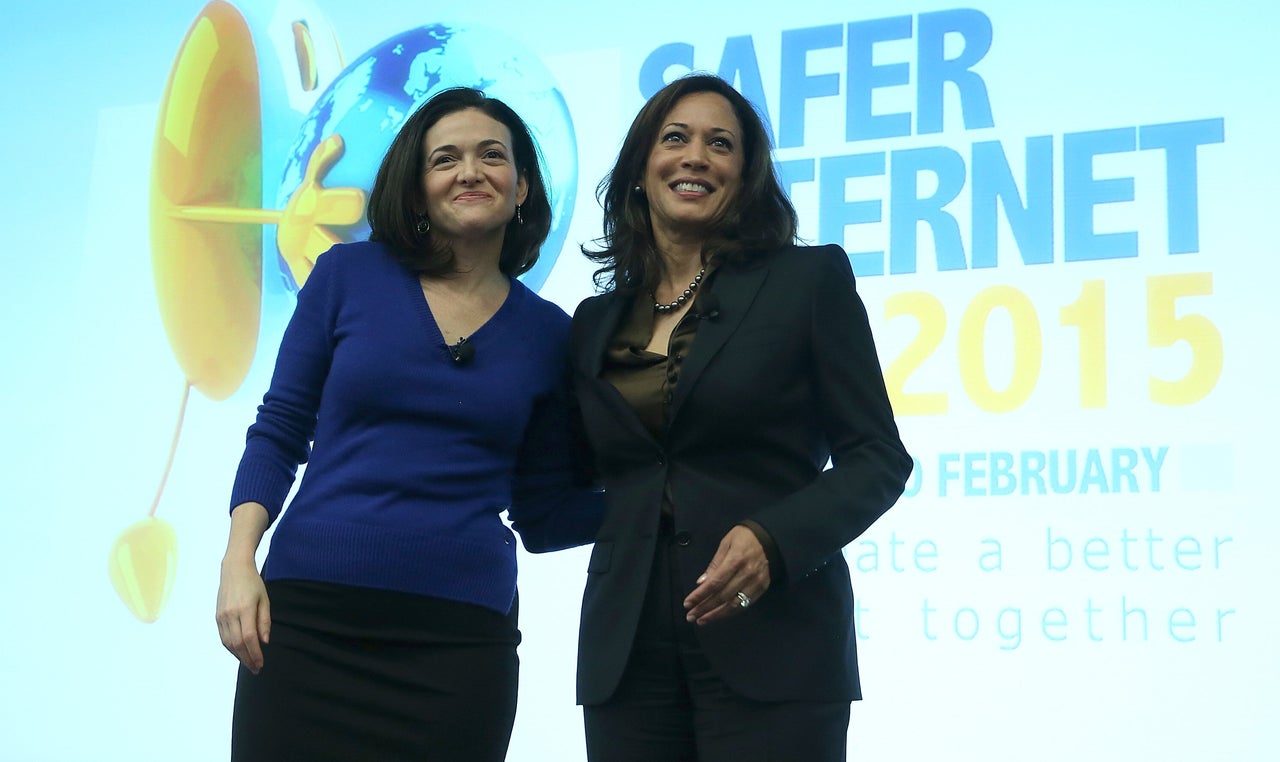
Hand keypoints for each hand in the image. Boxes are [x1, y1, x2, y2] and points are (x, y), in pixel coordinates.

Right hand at [215, 558, 270, 672]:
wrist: (234, 569)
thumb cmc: (253, 584)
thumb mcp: (264, 600)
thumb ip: (264, 621)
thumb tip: (264, 642)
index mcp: (245, 609)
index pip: (249, 638)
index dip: (255, 654)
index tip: (261, 664)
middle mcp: (230, 614)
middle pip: (238, 644)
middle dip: (247, 659)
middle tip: (256, 669)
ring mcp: (221, 616)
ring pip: (228, 643)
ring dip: (239, 656)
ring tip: (249, 663)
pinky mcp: (217, 617)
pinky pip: (223, 637)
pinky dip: (231, 648)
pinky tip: (239, 652)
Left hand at [683, 525, 770, 624]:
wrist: (770, 537)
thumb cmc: (744, 537)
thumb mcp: (725, 544)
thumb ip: (714, 565)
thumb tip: (701, 583)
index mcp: (735, 560)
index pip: (715, 583)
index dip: (700, 595)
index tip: (687, 603)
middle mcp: (747, 574)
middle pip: (722, 597)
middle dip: (705, 608)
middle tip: (691, 616)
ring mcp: (756, 583)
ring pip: (734, 605)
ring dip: (716, 615)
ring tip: (702, 620)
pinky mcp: (762, 588)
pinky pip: (745, 605)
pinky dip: (731, 612)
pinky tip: (719, 615)